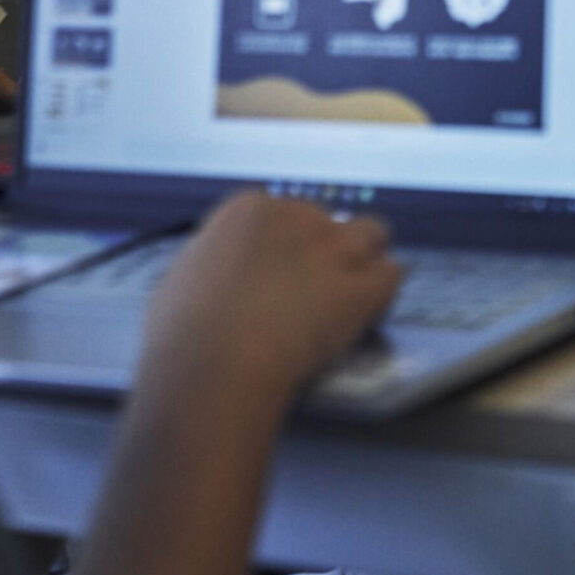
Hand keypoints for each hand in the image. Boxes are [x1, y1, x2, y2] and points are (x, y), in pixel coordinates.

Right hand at [139, 193, 402, 406]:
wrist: (213, 366)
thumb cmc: (182, 334)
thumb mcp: (182, 279)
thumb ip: (212, 263)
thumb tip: (217, 271)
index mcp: (248, 209)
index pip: (282, 213)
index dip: (283, 247)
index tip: (277, 275)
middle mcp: (297, 215)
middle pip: (327, 222)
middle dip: (322, 254)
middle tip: (310, 295)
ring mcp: (335, 247)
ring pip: (373, 233)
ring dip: (364, 260)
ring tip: (351, 295)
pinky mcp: (362, 285)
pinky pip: (393, 275)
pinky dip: (383, 295)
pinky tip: (367, 315)